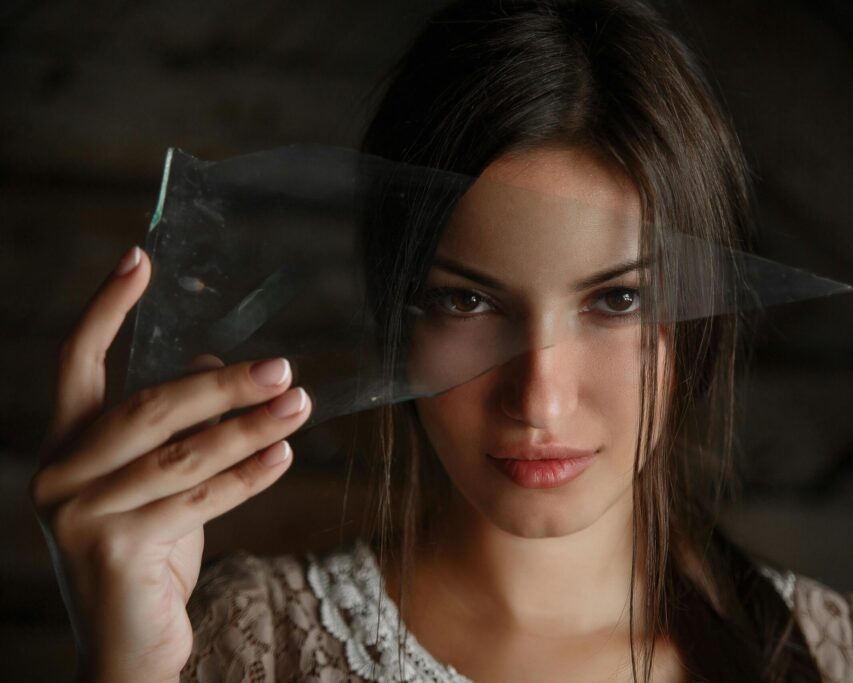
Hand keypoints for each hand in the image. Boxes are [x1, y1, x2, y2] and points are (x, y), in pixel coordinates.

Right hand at [29, 247, 311, 682]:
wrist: (128, 644)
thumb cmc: (148, 552)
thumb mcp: (159, 482)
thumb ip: (176, 428)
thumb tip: (216, 365)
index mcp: (65, 446)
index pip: (76, 362)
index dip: (105, 308)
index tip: (139, 258)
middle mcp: (59, 474)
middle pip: (149, 406)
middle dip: (222, 385)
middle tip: (283, 367)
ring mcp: (80, 515)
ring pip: (184, 455)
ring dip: (250, 427)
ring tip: (300, 405)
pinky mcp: (116, 550)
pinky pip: (200, 501)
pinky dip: (248, 476)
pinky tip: (284, 455)